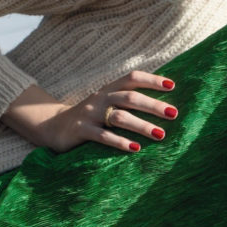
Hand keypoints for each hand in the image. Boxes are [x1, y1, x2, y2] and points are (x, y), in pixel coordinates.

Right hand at [1, 71, 177, 153]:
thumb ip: (126, 101)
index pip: (132, 78)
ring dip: (142, 125)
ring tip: (160, 134)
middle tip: (173, 114)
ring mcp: (90, 114)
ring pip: (119, 117)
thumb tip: (160, 106)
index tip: (172, 86)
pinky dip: (120, 142)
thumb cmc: (90, 116)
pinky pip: (103, 136)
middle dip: (153, 106)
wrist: (52, 126)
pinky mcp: (81, 131)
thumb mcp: (106, 103)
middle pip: (130, 98)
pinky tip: (135, 148)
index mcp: (109, 89)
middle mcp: (101, 98)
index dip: (152, 80)